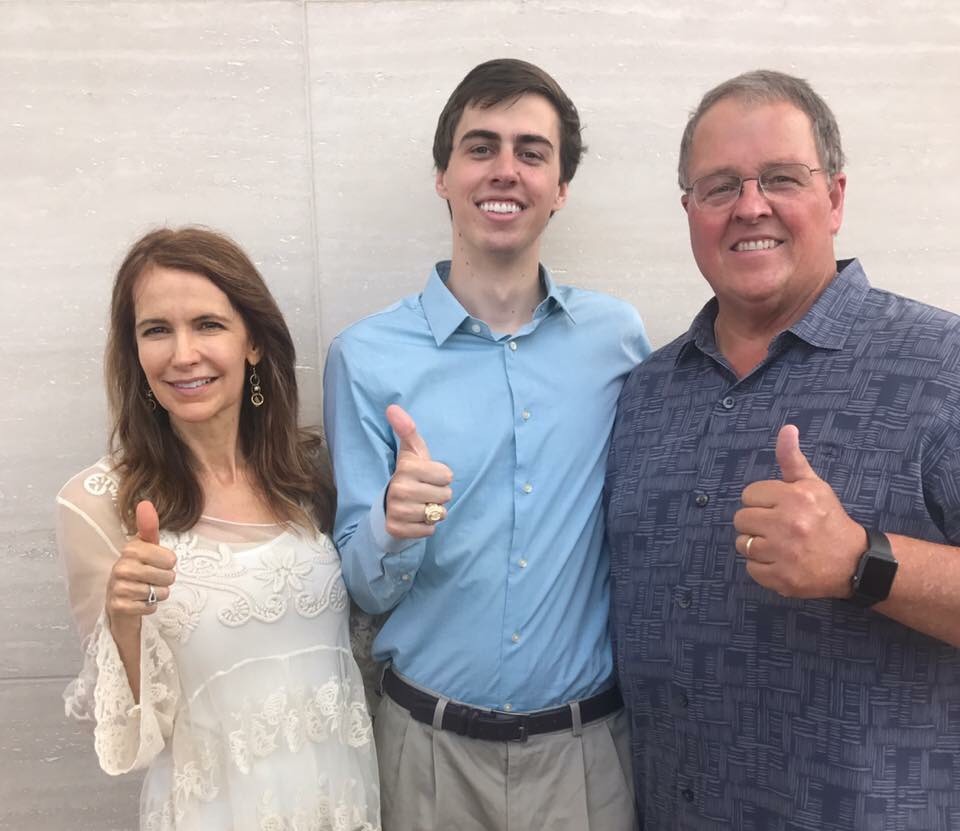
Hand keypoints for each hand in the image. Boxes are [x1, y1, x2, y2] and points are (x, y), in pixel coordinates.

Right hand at [105, 501, 176, 630]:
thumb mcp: (146, 546)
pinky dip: (149, 607)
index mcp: (131, 549)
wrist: (119, 598)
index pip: (171, 559)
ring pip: (161, 593)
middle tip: (151, 579)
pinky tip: (139, 602)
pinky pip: (150, 607)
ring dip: (158, 594)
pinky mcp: (120, 606)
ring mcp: (119, 588)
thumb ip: (149, 526)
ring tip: (145, 590)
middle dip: (165, 580)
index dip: (168, 564)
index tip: (156, 563)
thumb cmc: (139, 568)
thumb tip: (145, 503)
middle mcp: (122, 567)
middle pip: (169, 577)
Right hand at [384, 404, 453, 538]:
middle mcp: (399, 489)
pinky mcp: (397, 529)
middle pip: (445, 496)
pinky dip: (426, 526)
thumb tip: (392, 407)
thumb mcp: (411, 452)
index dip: (442, 477)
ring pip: (438, 513)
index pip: (447, 476)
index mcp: (406, 468)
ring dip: (434, 511)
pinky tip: (416, 519)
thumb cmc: (409, 475)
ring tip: (420, 505)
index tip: (428, 477)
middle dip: (439, 495)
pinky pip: (429, 530)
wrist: (389, 506)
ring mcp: (397, 510)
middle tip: (425, 492)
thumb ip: (407, 430)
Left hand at [733, 425, 863, 598]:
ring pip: (742, 544)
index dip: (761, 501)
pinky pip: (750, 568)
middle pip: (741, 519)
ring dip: (756, 545)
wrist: (854, 562)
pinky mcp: (781, 579)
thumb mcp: (814, 485)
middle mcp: (788, 524)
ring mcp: (784, 554)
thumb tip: (787, 429)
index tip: (777, 508)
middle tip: (776, 527)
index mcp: (794, 498)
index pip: (748, 495)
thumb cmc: (828, 519)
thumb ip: (793, 459)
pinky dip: (762, 567)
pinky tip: (781, 561)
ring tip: (778, 544)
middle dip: (755, 522)